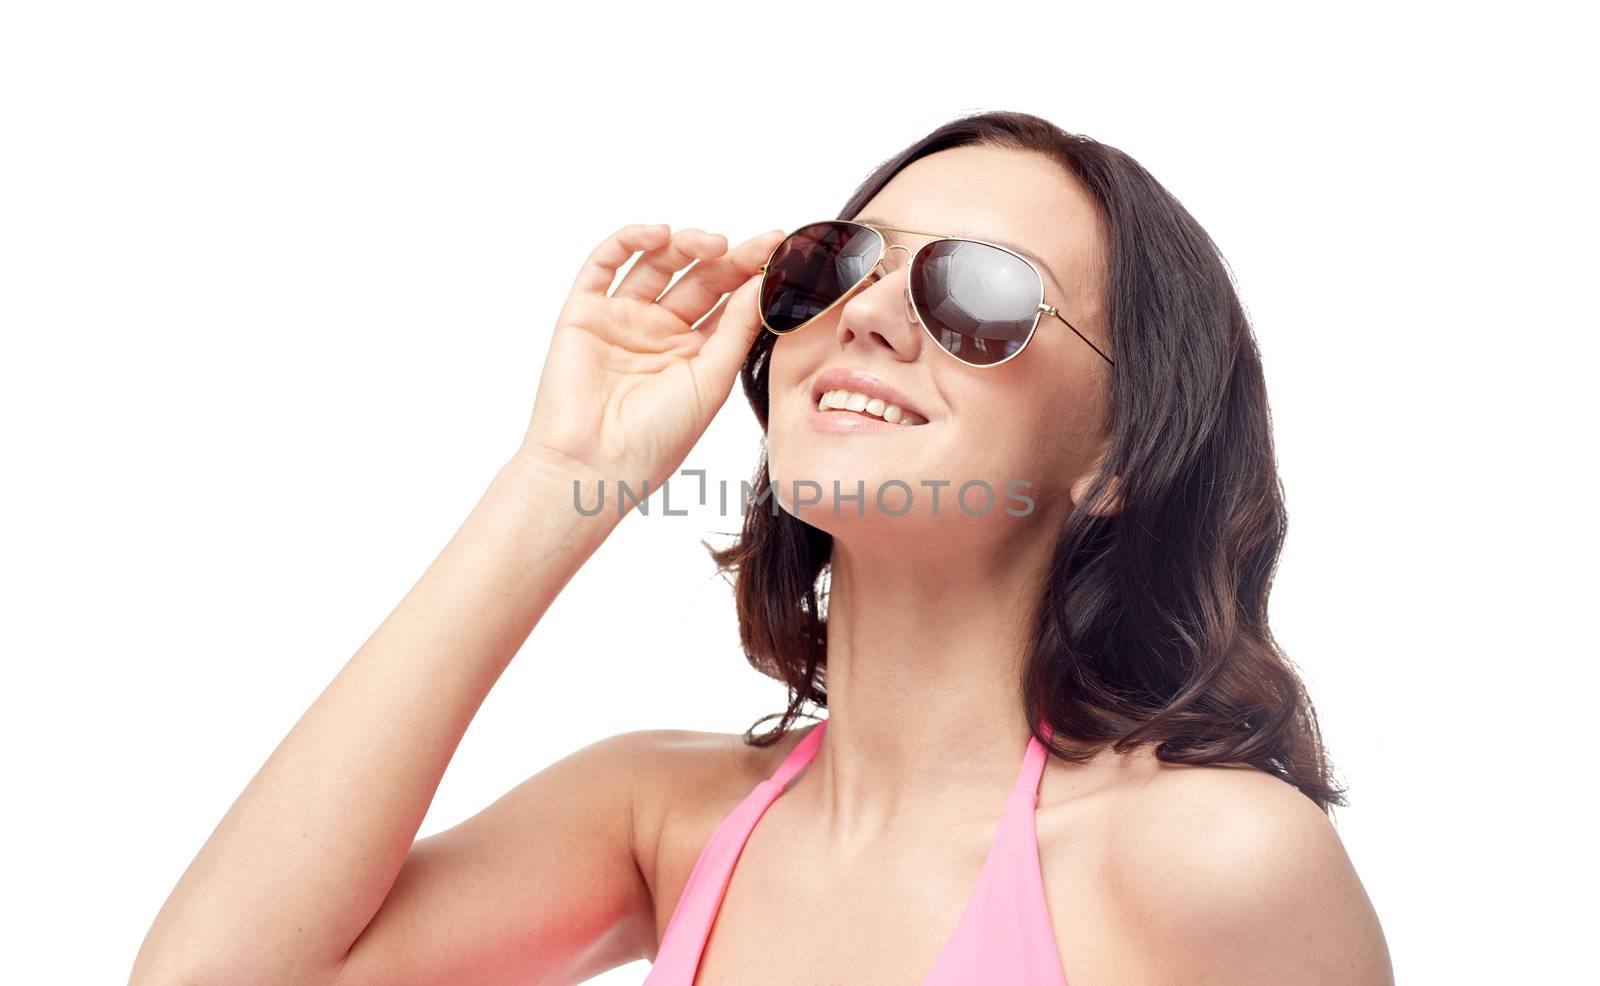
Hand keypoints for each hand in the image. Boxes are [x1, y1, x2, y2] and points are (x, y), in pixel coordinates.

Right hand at [517, 223, 786, 491]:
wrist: (594, 466)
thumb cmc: (655, 440)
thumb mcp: (711, 381)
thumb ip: (736, 330)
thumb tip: (761, 283)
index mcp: (694, 354)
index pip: (728, 302)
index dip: (752, 275)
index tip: (780, 250)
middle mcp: (659, 332)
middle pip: (697, 278)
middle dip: (727, 257)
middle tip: (755, 246)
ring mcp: (622, 319)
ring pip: (656, 263)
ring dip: (685, 244)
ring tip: (712, 244)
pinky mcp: (584, 312)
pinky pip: (604, 264)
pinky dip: (629, 241)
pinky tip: (659, 234)